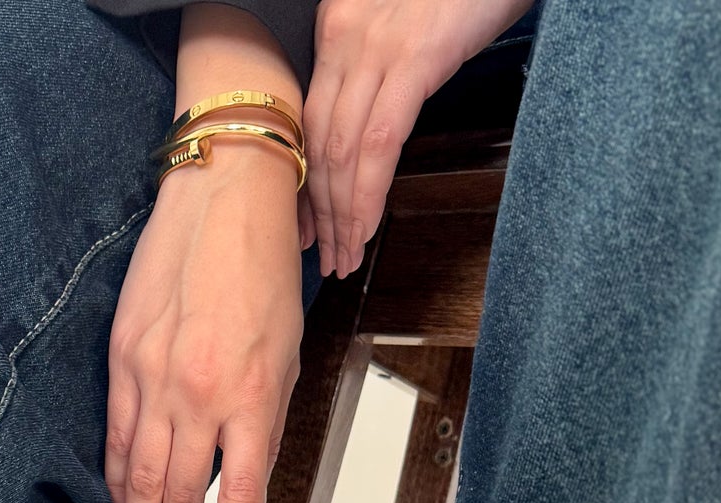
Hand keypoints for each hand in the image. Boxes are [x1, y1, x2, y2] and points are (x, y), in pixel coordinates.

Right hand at [106, 145, 303, 502]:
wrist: (224, 191)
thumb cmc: (262, 266)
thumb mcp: (286, 354)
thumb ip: (263, 426)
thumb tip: (245, 487)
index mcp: (251, 394)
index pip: (240, 496)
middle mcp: (199, 393)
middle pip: (175, 495)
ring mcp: (154, 376)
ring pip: (137, 475)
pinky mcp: (123, 357)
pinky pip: (114, 434)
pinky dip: (111, 479)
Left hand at [303, 0, 533, 276]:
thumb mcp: (405, 26)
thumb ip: (379, 69)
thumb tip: (371, 128)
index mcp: (338, 28)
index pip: (309, 123)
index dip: (305, 183)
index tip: (306, 227)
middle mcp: (345, 36)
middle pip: (319, 143)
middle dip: (320, 212)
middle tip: (323, 258)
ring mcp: (376, 48)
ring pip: (342, 152)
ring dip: (342, 215)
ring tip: (345, 258)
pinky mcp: (414, 59)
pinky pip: (378, 144)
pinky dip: (367, 194)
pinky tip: (366, 228)